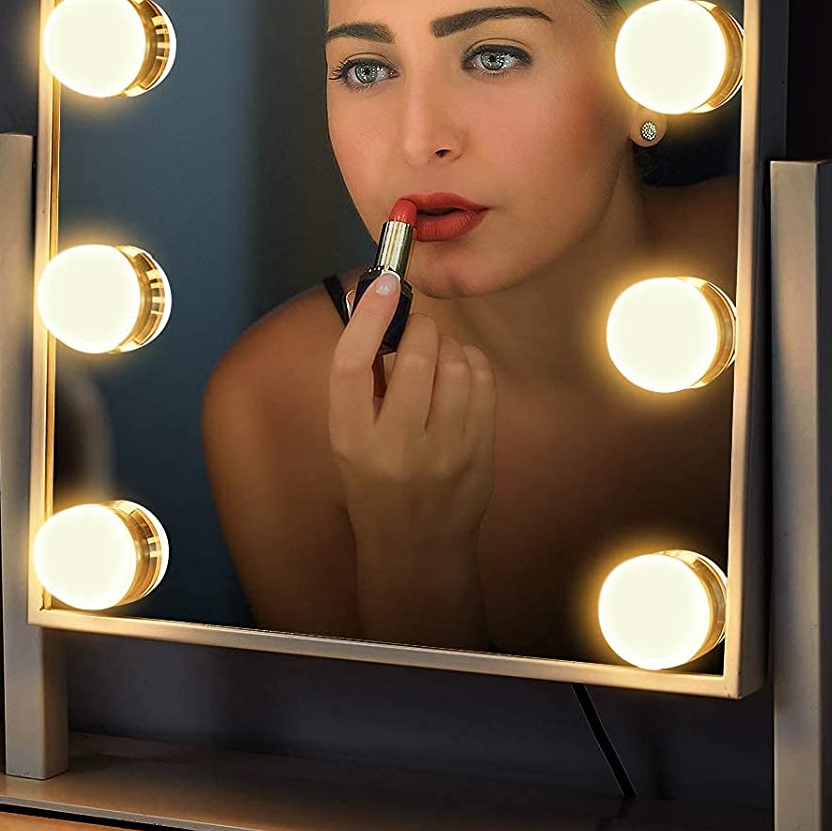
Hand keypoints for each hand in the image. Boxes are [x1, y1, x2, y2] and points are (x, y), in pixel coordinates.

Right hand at [328, 270, 497, 553]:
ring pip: (455, 364)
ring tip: (436, 359)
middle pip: (414, 356)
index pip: (351, 365)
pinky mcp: (481, 452)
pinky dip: (471, 364)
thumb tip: (377, 308)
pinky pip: (482, 382)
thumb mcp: (349, 439)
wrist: (415, 546)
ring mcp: (445, 450)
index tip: (383, 283)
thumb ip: (360, 383)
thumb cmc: (373, 484)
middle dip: (419, 328)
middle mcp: (396, 445)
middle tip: (415, 331)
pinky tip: (459, 375)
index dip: (368, 317)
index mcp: (350, 439)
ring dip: (447, 346)